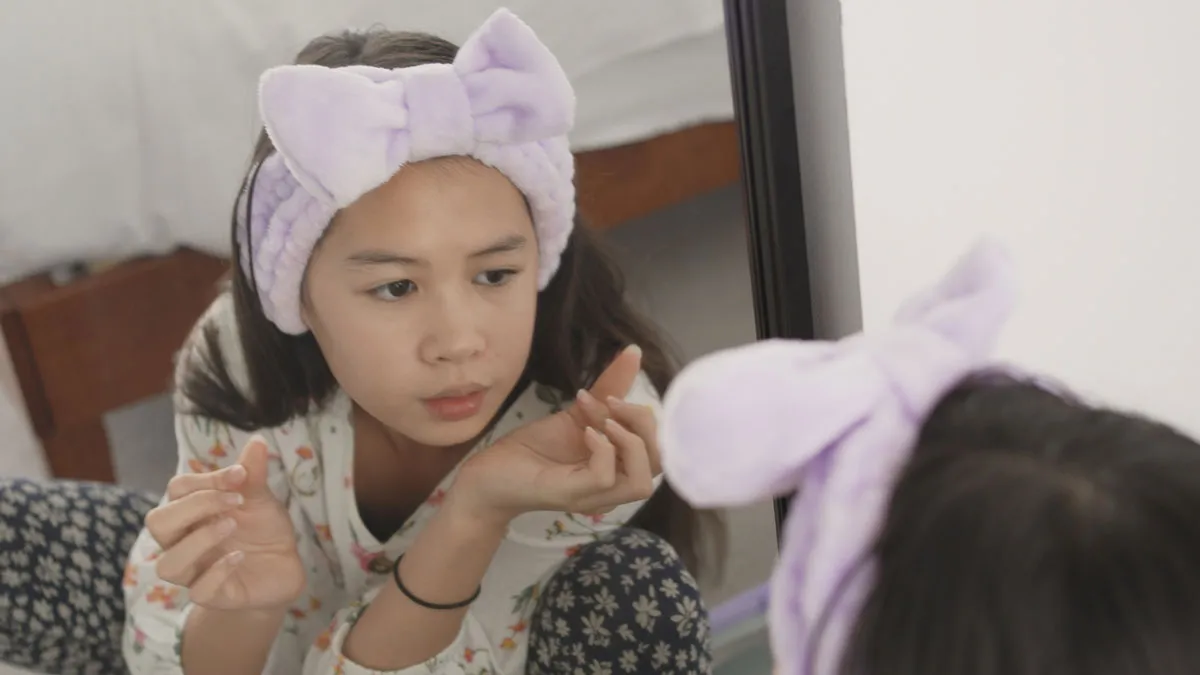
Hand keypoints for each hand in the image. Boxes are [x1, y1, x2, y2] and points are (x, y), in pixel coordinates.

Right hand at [145, 437, 305, 610]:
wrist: (284, 568)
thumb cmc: (262, 529)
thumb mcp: (260, 499)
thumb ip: (253, 474)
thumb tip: (258, 441)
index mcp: (192, 512)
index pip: (176, 490)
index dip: (204, 480)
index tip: (240, 475)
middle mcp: (185, 541)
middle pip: (158, 523)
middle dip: (193, 506)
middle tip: (233, 500)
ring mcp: (196, 571)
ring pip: (168, 564)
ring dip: (199, 541)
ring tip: (232, 525)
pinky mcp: (213, 596)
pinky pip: (199, 591)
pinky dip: (217, 572)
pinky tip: (240, 556)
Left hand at [453, 345, 661, 520]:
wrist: (489, 473)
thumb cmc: (533, 449)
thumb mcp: (576, 414)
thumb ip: (609, 390)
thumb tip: (633, 353)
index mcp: (618, 467)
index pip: (660, 450)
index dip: (646, 419)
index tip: (614, 396)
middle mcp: (613, 486)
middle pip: (658, 464)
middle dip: (643, 425)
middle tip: (611, 404)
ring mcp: (594, 495)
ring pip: (642, 481)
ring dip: (630, 443)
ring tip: (603, 421)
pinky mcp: (573, 494)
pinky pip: (606, 478)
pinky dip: (603, 450)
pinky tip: (585, 433)